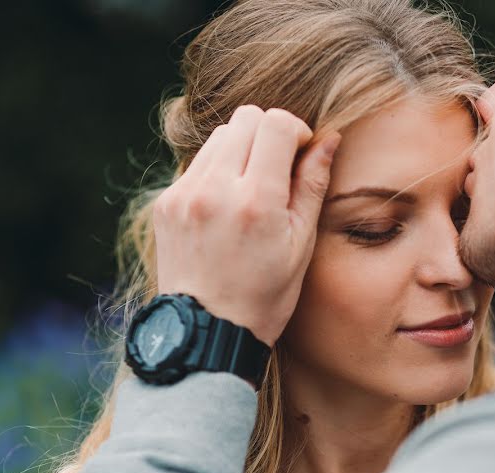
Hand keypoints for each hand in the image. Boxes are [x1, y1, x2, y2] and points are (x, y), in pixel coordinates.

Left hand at [152, 105, 340, 345]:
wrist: (207, 332)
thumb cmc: (264, 296)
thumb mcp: (301, 246)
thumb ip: (312, 185)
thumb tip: (328, 139)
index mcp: (256, 202)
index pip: (276, 123)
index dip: (296, 131)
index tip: (301, 155)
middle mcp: (215, 190)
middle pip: (246, 119)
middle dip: (269, 134)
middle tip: (278, 170)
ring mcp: (184, 195)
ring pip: (219, 136)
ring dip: (241, 150)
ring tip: (251, 189)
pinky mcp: (166, 203)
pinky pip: (197, 164)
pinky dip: (217, 171)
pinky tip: (226, 206)